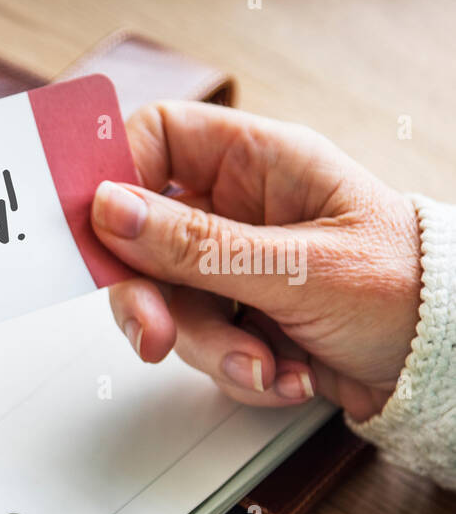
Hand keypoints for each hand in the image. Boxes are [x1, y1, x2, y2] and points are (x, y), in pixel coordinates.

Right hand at [91, 101, 422, 421]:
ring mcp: (235, 266)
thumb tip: (110, 209)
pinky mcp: (239, 319)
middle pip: (143, 239)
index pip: (156, 140)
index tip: (94, 227)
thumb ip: (197, 244)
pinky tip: (286, 373)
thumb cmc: (412, 291)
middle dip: (149, 298)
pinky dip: (236, 370)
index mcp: (259, 163)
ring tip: (265, 366)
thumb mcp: (300, 268)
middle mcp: (239, 209)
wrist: (447, 369)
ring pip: (167, 303)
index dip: (114, 175)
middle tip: (155, 336)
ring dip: (209, 349)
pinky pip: (198, 345)